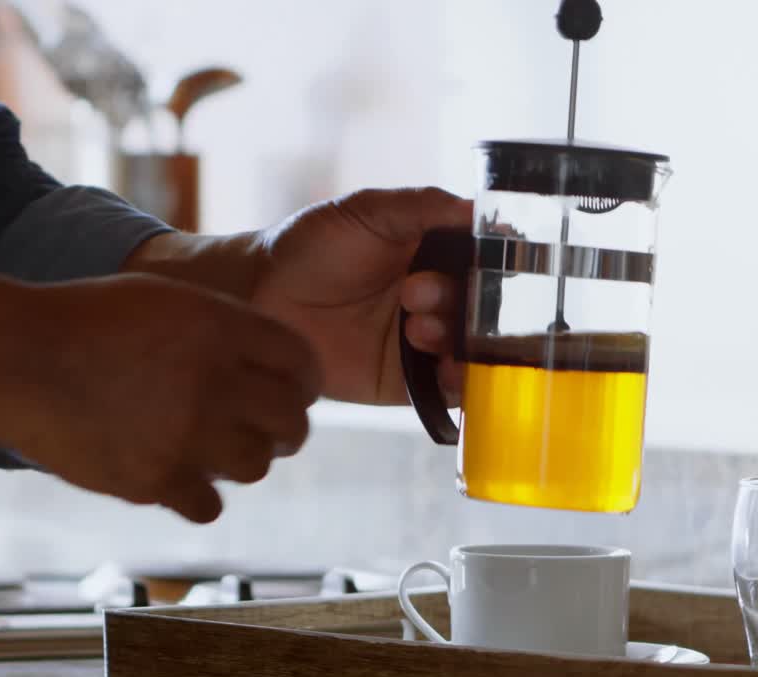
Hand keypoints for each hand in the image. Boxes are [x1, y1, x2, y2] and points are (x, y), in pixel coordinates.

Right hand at [0, 264, 321, 522]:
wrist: (14, 358)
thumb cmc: (84, 321)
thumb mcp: (164, 298)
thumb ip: (223, 326)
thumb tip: (271, 361)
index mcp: (219, 327)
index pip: (302, 363)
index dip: (304, 380)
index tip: (294, 390)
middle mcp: (212, 381)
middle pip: (292, 421)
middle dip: (286, 426)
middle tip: (269, 428)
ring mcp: (184, 434)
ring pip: (257, 465)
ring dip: (244, 459)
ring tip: (217, 448)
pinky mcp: (152, 480)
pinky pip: (209, 505)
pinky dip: (200, 495)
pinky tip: (180, 475)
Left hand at [253, 187, 470, 404]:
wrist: (262, 296)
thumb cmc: (312, 244)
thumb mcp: (370, 211)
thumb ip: (424, 207)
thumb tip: (480, 207)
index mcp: (439, 254)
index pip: (488, 262)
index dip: (495, 264)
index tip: (490, 262)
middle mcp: (441, 298)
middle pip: (486, 309)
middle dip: (464, 303)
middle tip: (416, 293)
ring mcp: (426, 341)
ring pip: (474, 350)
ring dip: (458, 341)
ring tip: (417, 329)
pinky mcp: (408, 382)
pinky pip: (449, 390)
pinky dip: (459, 383)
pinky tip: (444, 368)